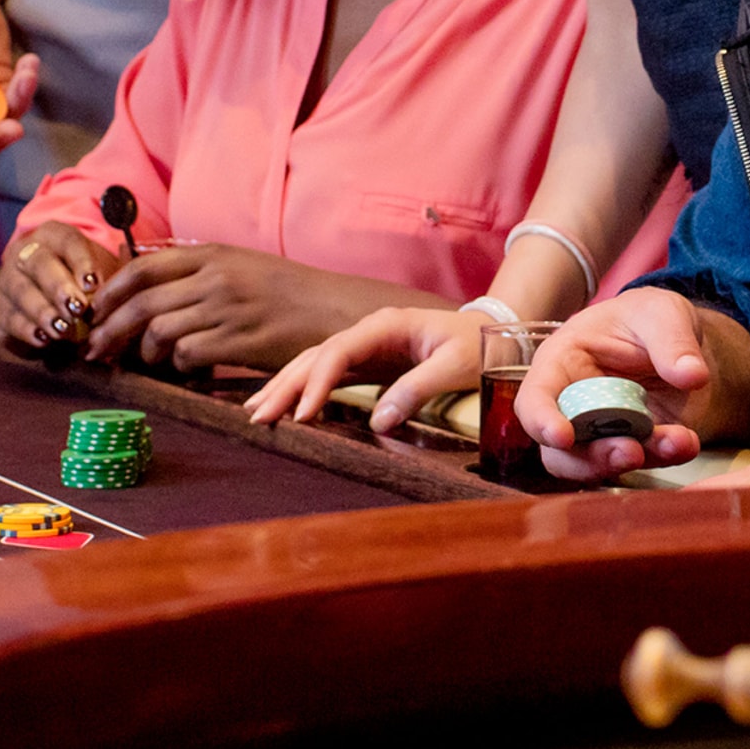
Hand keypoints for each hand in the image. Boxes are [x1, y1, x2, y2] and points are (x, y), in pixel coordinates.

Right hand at [0, 220, 105, 358]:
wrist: (53, 307)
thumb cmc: (84, 286)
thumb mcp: (103, 274)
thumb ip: (116, 276)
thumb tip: (129, 278)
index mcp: (54, 236)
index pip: (67, 241)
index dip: (81, 262)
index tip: (94, 284)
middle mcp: (26, 253)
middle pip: (38, 263)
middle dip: (58, 287)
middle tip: (77, 308)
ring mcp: (8, 281)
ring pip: (20, 290)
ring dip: (42, 311)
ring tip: (62, 329)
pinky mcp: (0, 311)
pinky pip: (8, 318)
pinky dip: (26, 330)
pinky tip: (43, 339)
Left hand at [85, 244, 434, 373]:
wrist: (335, 309)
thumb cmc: (288, 291)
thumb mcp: (241, 265)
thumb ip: (199, 270)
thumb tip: (150, 286)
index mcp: (212, 255)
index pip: (142, 268)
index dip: (109, 292)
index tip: (94, 311)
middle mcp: (215, 278)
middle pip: (141, 304)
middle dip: (110, 330)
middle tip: (97, 350)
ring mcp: (227, 309)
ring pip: (158, 332)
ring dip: (144, 353)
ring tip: (144, 363)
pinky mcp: (240, 342)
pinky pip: (188, 356)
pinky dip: (177, 366)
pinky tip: (185, 369)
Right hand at [246, 303, 486, 430]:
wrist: (494, 334)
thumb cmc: (479, 347)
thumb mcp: (456, 367)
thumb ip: (417, 390)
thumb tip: (377, 423)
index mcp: (385, 325)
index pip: (338, 352)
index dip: (316, 383)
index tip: (300, 415)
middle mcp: (368, 332)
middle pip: (316, 357)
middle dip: (285, 386)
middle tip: (257, 417)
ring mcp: (366, 347)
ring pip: (315, 364)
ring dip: (285, 387)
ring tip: (255, 412)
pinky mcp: (369, 363)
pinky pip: (328, 375)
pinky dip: (303, 390)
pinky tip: (285, 407)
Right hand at [514, 287, 732, 481]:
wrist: (678, 341)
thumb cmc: (650, 317)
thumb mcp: (662, 313)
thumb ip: (673, 342)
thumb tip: (691, 375)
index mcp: (561, 363)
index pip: (534, 398)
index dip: (541, 420)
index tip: (563, 436)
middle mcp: (572, 404)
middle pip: (559, 449)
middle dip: (592, 457)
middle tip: (631, 452)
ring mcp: (600, 430)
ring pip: (595, 464)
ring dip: (631, 462)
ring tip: (672, 443)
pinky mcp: (632, 444)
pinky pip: (640, 461)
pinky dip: (663, 456)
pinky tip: (685, 442)